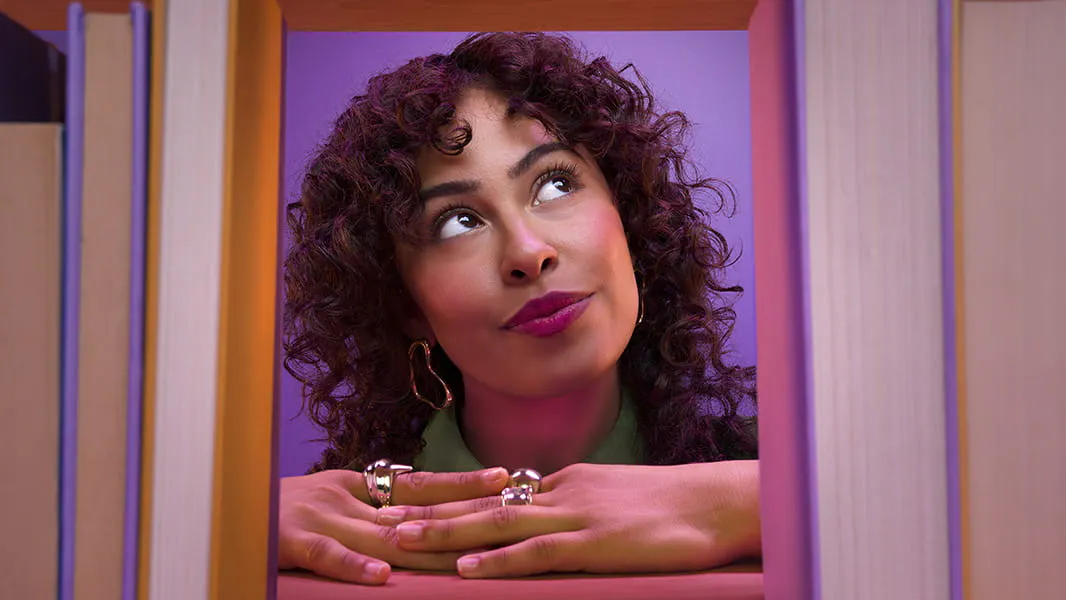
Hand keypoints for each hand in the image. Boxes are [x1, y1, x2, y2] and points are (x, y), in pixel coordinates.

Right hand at [277, 466, 511, 584]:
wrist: (218, 500)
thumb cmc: (278, 509)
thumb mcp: (330, 499)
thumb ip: (369, 505)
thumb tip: (419, 513)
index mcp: (355, 485)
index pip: (420, 484)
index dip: (462, 483)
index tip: (505, 478)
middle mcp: (344, 497)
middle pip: (414, 510)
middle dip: (461, 515)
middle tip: (507, 513)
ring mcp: (319, 518)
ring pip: (382, 535)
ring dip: (425, 546)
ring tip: (467, 554)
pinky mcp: (290, 541)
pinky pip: (326, 556)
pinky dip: (353, 566)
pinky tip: (381, 577)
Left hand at [383, 460, 760, 578]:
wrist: (716, 501)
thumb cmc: (672, 507)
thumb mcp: (616, 500)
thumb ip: (578, 508)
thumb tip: (547, 522)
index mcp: (564, 484)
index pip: (494, 493)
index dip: (448, 499)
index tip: (408, 502)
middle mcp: (560, 493)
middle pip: (481, 503)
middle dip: (428, 512)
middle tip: (380, 517)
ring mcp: (574, 516)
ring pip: (496, 524)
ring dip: (444, 532)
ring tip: (400, 538)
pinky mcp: (593, 543)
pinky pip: (535, 552)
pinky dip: (496, 561)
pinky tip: (465, 569)